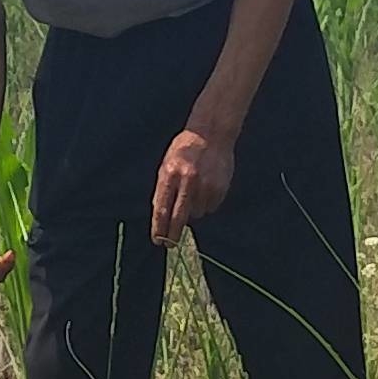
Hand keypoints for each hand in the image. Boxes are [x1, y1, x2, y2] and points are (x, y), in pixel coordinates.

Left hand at [149, 122, 235, 245]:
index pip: (162, 208)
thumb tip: (159, 215)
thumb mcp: (166, 165)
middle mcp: (188, 181)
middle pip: (179, 217)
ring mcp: (205, 185)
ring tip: (194, 193)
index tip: (157, 240)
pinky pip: (210, 207)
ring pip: (196, 213)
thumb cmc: (184, 150)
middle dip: (173, 234)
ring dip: (193, 211)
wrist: (211, 134)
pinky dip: (206, 204)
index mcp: (170, 174)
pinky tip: (205, 189)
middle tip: (170, 244)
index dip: (159, 228)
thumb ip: (163, 189)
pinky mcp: (219, 188)